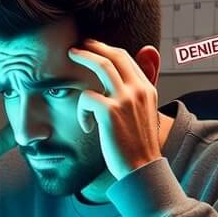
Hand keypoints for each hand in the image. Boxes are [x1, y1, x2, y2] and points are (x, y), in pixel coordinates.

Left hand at [68, 39, 161, 179]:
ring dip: (84, 57)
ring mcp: (125, 99)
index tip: (94, 48)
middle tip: (78, 46)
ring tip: (70, 56)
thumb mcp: (144, 117)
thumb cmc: (138, 147)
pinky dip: (81, 110)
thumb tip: (123, 89)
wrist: (142, 170)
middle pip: (115, 56)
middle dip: (94, 46)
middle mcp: (138, 90)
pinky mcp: (109, 113)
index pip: (127, 59)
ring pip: (101, 66)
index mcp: (147, 90)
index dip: (108, 50)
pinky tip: (86, 126)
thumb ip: (135, 97)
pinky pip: (86, 97)